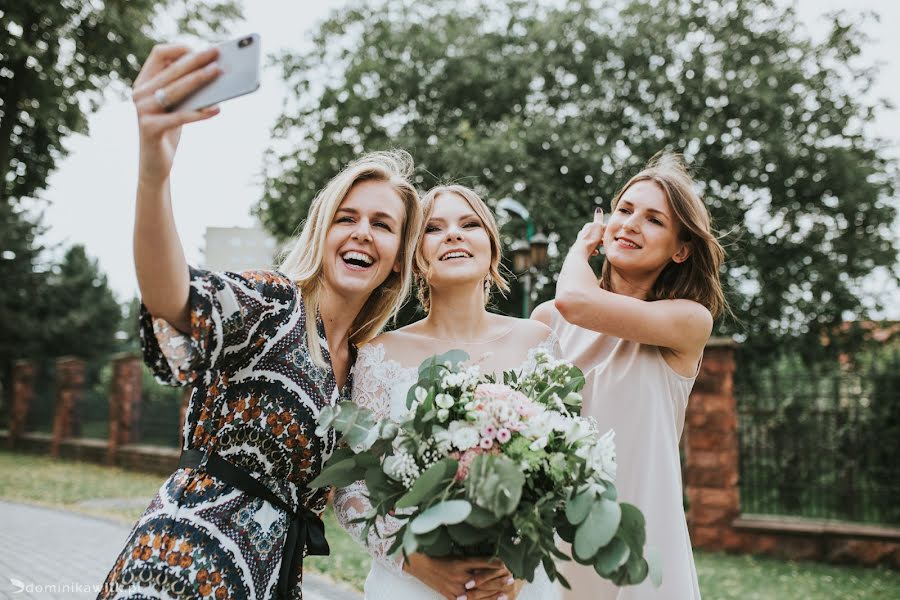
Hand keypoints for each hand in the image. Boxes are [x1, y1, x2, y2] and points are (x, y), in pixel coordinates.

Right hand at [131, 43, 222, 185]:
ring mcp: (143, 110)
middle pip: (171, 69)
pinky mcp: (150, 128)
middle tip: (217, 53)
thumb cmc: (169, 130)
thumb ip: (186, 89)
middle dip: (196, 60)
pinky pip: (180, 117)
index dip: (179, 49)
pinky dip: (200, 113)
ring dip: (199, 79)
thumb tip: (214, 71)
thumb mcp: (176, 105)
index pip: (159, 54)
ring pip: (175, 90)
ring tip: (219, 73)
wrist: (155, 164)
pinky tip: (217, 109)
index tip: (200, 49)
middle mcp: (140, 93)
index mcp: (144, 83)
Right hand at [403, 554, 511, 599]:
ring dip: (493, 594)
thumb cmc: (439, 557)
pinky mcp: (452, 597)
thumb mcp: (456, 554)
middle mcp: (460, 576)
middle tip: (511, 579)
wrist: (420, 566)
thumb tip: (490, 560)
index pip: (483, 563)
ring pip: (479, 593)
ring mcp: (456, 588)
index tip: (507, 564)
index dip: (496, 564)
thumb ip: (471, 559)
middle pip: (484, 580)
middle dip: (499, 580)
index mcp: (461, 562)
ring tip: (506, 593)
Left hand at [571, 207, 604, 258]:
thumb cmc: (591, 239)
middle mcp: (583, 232)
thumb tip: (598, 208)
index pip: (598, 225)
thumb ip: (598, 218)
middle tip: (606, 241)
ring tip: (602, 247)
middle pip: (595, 233)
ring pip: (592, 241)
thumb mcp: (597, 226)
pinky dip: (593, 250)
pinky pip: (589, 249)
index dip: (605, 229)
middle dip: (601, 237)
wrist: (581, 252)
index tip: (609, 233)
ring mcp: (581, 241)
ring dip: (597, 244)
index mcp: (587, 226)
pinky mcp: (580, 249)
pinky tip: (596, 252)